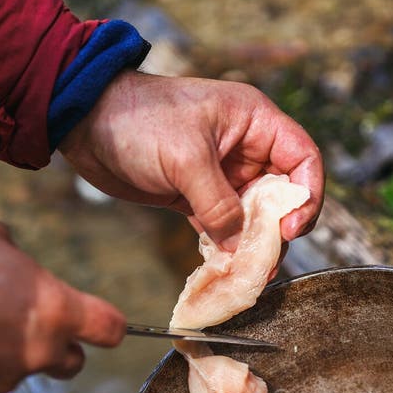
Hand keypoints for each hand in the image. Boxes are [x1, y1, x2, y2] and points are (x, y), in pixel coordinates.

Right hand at [0, 216, 124, 392]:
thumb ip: (11, 251)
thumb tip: (9, 255)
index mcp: (54, 309)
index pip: (109, 329)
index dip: (109, 326)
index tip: (105, 324)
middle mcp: (38, 351)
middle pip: (72, 362)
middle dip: (60, 347)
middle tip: (32, 323)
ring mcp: (4, 376)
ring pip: (22, 369)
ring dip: (8, 350)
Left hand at [60, 73, 324, 248]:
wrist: (86, 123)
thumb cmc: (138, 119)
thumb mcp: (186, 159)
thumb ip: (218, 205)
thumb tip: (239, 247)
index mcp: (255, 123)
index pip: (303, 159)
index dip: (306, 195)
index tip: (290, 227)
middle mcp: (245, 149)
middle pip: (282, 196)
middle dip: (278, 229)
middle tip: (266, 260)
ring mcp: (222, 176)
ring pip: (253, 218)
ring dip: (253, 246)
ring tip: (249, 273)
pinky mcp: (197, 198)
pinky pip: (224, 229)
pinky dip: (227, 249)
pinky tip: (226, 269)